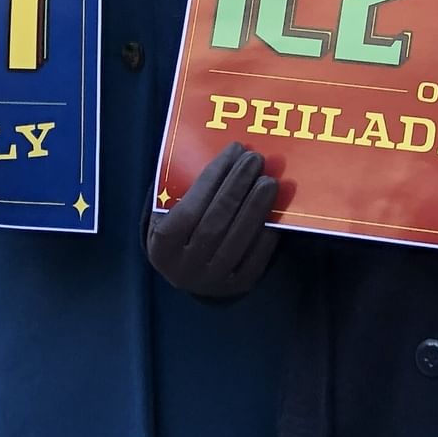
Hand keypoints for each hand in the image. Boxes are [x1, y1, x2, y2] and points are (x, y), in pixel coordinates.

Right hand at [146, 143, 284, 300]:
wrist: (189, 273)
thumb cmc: (181, 229)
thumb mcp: (170, 213)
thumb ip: (186, 190)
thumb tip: (225, 156)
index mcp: (162, 247)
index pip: (189, 209)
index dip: (213, 178)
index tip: (233, 150)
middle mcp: (185, 268)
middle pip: (215, 223)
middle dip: (237, 187)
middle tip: (255, 159)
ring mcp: (212, 280)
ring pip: (237, 240)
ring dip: (256, 206)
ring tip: (269, 181)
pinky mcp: (238, 286)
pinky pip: (256, 258)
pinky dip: (267, 232)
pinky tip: (275, 210)